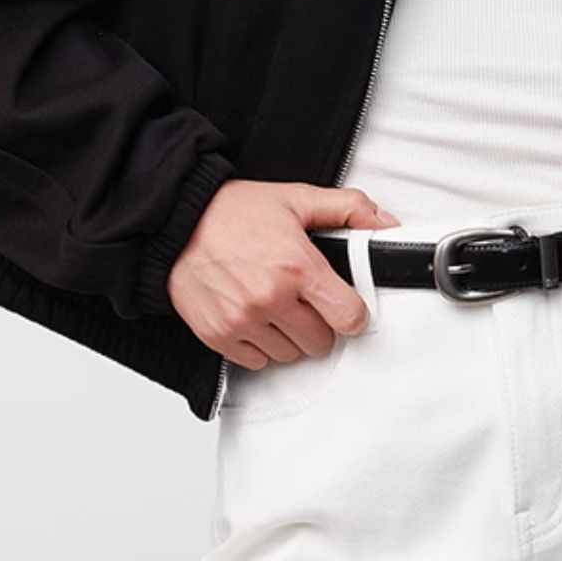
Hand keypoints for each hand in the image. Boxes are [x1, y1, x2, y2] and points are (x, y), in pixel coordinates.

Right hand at [166, 179, 400, 369]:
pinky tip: (254, 315)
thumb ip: (346, 208)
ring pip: (289, 355)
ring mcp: (243, 321)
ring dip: (289, 336)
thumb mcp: (295, 198)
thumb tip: (384, 223)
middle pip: (321, 342)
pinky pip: (256, 362)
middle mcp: (270, 298)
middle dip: (319, 323)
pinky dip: (260, 345)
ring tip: (276, 303)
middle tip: (305, 299)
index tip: (345, 304)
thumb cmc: (233, 211)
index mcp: (296, 266)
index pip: (349, 317)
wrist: (177, 221)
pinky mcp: (219, 336)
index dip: (352, 312)